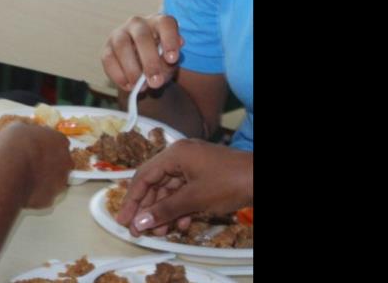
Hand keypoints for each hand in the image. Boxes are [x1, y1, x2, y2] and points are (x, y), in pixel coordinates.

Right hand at [0, 123, 72, 208]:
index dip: (45, 144)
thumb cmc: (13, 146)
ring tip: (25, 177)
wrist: (9, 173)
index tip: (34, 147)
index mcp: (60, 140)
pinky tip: (22, 189)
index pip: (58, 141)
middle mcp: (66, 161)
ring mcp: (60, 181)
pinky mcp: (51, 198)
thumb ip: (26, 131)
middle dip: (48, 162)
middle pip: (60, 161)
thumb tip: (25, 132)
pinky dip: (35, 193)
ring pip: (54, 180)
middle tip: (30, 162)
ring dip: (43, 178)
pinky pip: (43, 195)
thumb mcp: (15, 128)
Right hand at [102, 14, 184, 90]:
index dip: (169, 40)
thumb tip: (167, 60)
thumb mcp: (169, 62)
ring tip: (141, 87)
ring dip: (131, 69)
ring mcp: (120, 34)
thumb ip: (169, 61)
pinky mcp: (107, 48)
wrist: (143, 67)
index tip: (172, 59)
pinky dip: (118, 75)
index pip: (165, 24)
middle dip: (149, 61)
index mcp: (158, 22)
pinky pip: (108, 59)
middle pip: (142, 36)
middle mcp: (138, 24)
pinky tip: (128, 86)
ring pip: (122, 46)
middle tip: (155, 82)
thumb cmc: (160, 59)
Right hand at [115, 139, 252, 235]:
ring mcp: (193, 165)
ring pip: (169, 190)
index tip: (123, 220)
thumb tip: (139, 223)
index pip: (143, 177)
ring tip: (160, 232)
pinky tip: (182, 225)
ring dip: (164, 211)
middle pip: (154, 183)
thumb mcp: (194, 199)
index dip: (131, 200)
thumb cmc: (228, 183)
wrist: (263, 178)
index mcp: (174, 154)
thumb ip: (164, 211)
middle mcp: (180, 156)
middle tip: (138, 231)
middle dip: (147, 209)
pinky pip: (184, 191)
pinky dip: (180, 207)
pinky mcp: (204, 175)